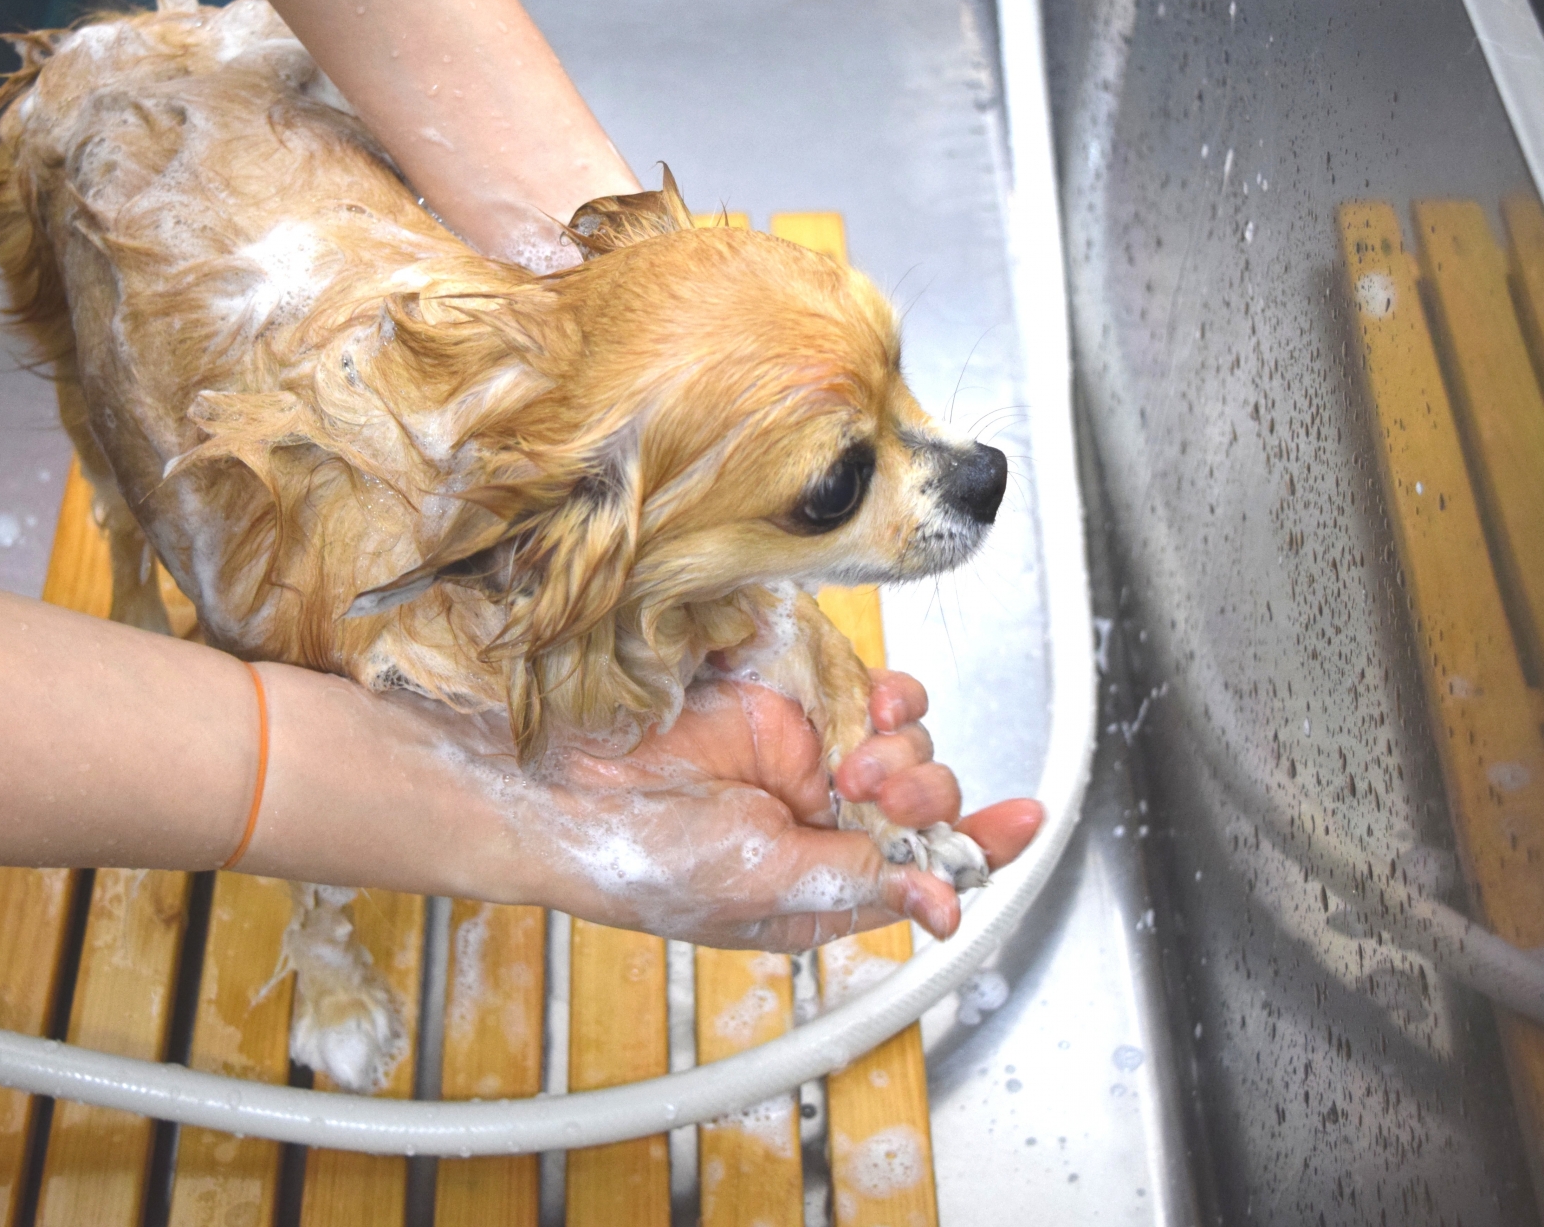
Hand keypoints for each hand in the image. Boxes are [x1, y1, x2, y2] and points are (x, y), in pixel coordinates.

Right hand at [475, 671, 1042, 949]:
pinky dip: (887, 696)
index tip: (1026, 819)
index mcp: (825, 886)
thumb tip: (943, 902)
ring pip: (905, 742)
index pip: (925, 870)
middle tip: (882, 792)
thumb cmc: (647, 859)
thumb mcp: (763, 883)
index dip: (980, 845)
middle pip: (925, 802)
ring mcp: (805, 759)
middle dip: (925, 795)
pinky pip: (863, 691)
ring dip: (908, 748)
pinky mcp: (786, 702)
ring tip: (865, 758)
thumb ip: (856, 880)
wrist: (569, 788)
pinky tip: (876, 705)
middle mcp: (824, 823)